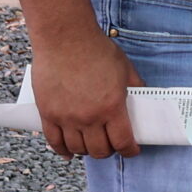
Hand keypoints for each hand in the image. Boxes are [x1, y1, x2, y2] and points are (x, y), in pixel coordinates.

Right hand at [32, 28, 144, 158]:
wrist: (65, 39)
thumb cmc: (97, 50)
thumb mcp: (125, 69)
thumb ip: (135, 87)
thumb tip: (144, 98)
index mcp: (112, 107)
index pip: (123, 141)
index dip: (129, 150)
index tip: (132, 150)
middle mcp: (89, 117)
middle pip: (100, 150)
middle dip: (109, 152)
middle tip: (112, 145)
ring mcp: (66, 118)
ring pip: (78, 148)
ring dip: (87, 151)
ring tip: (92, 146)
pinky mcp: (47, 114)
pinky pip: (54, 141)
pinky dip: (62, 150)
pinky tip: (69, 153)